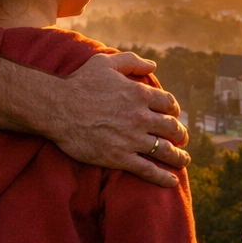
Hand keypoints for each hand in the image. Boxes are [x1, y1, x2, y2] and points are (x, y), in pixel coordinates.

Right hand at [48, 53, 190, 187]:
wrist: (57, 108)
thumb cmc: (79, 83)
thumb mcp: (105, 63)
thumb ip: (131, 61)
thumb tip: (153, 65)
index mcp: (139, 94)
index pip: (169, 104)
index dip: (174, 111)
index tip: (173, 116)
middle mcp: (140, 117)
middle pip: (172, 128)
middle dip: (180, 134)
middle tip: (182, 139)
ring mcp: (131, 139)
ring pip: (165, 151)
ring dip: (178, 157)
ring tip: (183, 160)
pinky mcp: (120, 157)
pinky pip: (148, 170)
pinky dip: (163, 177)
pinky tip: (171, 181)